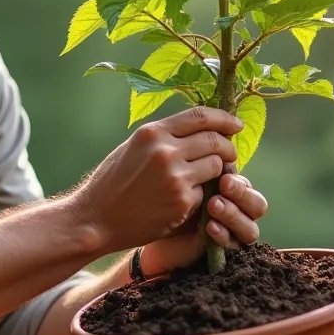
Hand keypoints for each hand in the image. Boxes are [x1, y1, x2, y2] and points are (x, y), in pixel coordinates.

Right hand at [68, 107, 241, 254]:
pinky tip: (187, 198)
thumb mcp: (134, 146)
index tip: (236, 124)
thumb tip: (200, 129)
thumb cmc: (112, 182)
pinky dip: (202, 194)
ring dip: (218, 171)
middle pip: (214, 140)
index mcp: (152, 132)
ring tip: (207, 177)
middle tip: (228, 154)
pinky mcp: (182, 202)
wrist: (96, 218)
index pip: (200, 116)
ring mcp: (175, 177)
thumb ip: (164, 136)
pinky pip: (206, 191)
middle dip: (227, 147)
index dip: (224, 118)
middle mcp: (165, 151)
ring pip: (216, 166)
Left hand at [138, 169, 268, 275]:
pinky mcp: (221, 246)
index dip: (239, 174)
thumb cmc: (157, 191)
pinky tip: (209, 226)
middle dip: (241, 192)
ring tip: (213, 205)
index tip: (224, 165)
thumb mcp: (176, 169)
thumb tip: (214, 136)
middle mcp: (234, 208)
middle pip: (257, 202)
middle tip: (224, 184)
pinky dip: (224, 233)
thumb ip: (197, 156)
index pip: (246, 181)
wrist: (141, 223)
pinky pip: (234, 242)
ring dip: (233, 212)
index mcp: (228, 186)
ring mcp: (229, 229)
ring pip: (250, 227)